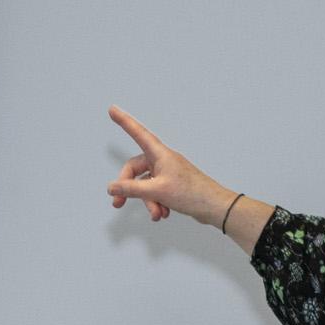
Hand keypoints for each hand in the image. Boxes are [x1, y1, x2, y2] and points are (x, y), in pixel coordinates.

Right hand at [106, 107, 228, 225]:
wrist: (213, 206)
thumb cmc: (191, 193)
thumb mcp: (156, 191)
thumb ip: (131, 189)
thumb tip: (111, 187)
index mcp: (160, 154)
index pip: (138, 133)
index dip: (124, 121)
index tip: (112, 110)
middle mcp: (162, 160)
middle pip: (135, 169)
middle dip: (128, 189)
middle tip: (118, 203)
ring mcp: (166, 173)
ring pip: (145, 185)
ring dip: (147, 201)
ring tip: (156, 214)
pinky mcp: (171, 185)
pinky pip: (154, 192)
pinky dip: (156, 203)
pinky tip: (163, 213)